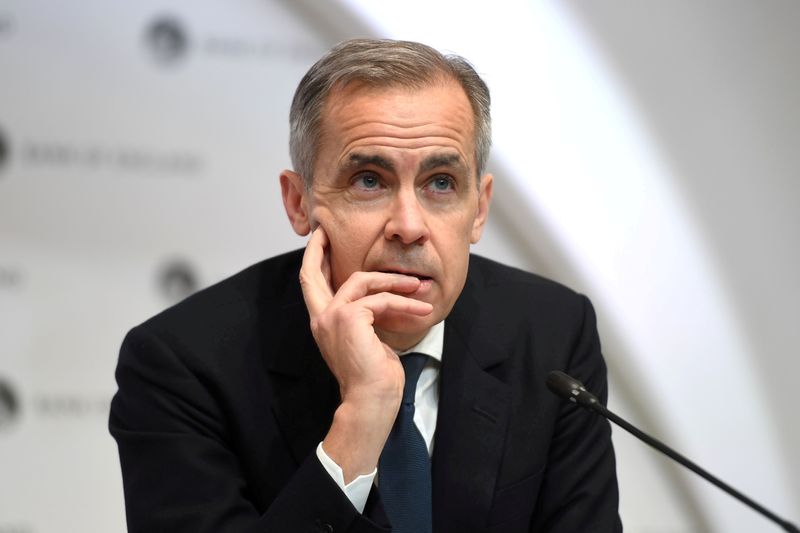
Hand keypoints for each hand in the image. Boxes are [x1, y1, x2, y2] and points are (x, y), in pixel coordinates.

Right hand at [299, 226, 432, 480]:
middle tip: (327, 230)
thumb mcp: (368, 340)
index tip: (320, 240)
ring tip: (419, 287)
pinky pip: (380, 299)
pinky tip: (422, 311)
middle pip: (311, 273)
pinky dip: (403, 303)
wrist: (371, 402)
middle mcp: (321, 318)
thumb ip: (365, 317)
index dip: (314, 260)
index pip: (311, 285)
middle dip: (318, 248)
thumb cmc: (374, 378)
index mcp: (323, 324)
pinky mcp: (349, 318)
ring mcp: (332, 317)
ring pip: (362, 281)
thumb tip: (380, 301)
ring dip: (394, 281)